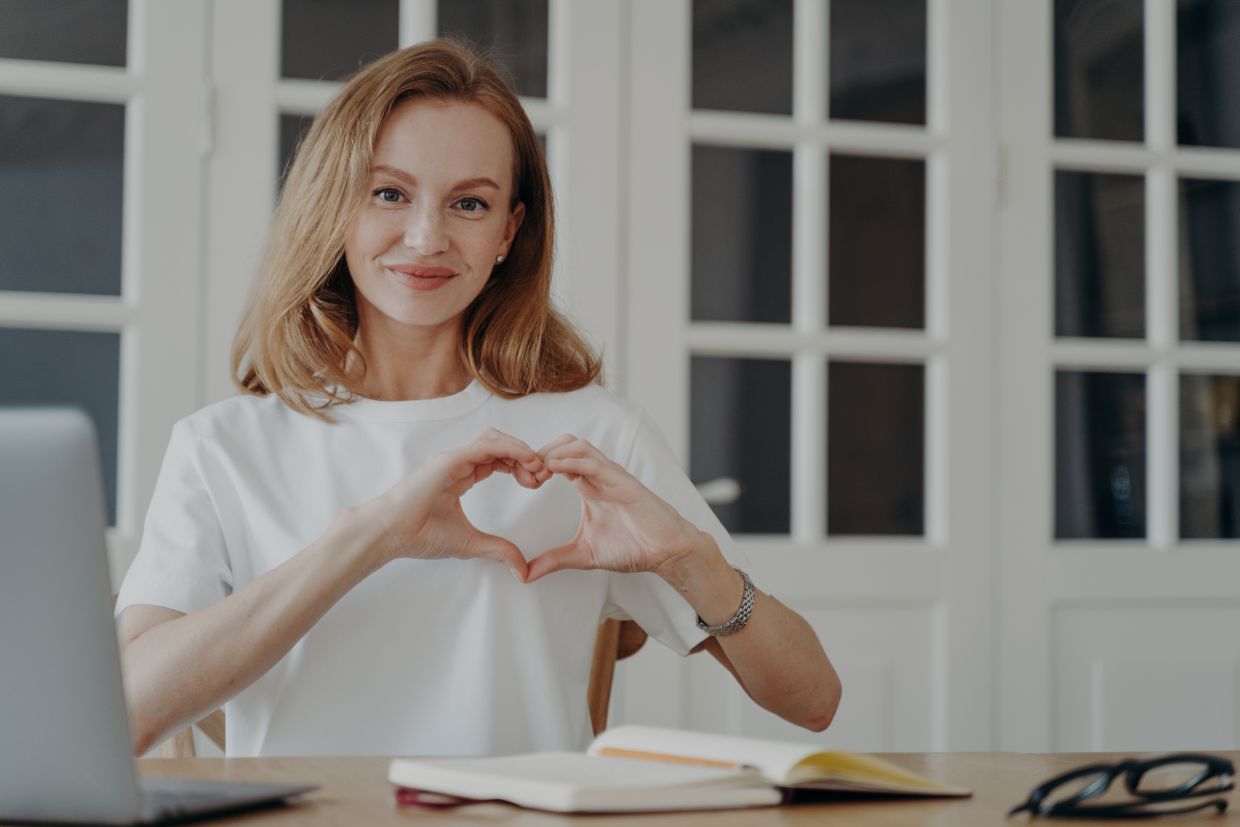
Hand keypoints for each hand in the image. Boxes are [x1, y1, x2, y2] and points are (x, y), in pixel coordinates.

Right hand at [369, 428, 550, 578]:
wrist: (391, 534)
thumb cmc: (420, 535)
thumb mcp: (471, 544)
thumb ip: (498, 550)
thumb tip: (522, 570)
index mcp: (461, 476)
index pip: (498, 460)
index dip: (521, 467)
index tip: (536, 483)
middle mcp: (459, 463)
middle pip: (500, 446)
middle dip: (525, 456)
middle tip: (543, 475)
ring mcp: (454, 459)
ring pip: (495, 439)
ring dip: (520, 449)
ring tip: (537, 468)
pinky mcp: (449, 460)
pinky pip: (486, 445)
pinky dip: (510, 448)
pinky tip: (526, 461)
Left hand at [524, 435, 701, 582]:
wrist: (665, 552)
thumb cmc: (632, 547)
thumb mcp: (582, 555)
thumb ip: (554, 560)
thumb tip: (525, 574)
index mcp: (587, 486)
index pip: (557, 460)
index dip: (536, 466)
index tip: (523, 482)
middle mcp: (597, 476)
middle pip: (564, 444)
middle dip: (541, 453)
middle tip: (527, 475)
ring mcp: (611, 476)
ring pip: (578, 446)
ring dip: (554, 453)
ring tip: (538, 471)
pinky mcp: (623, 482)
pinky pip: (595, 462)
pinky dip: (572, 461)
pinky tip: (555, 468)